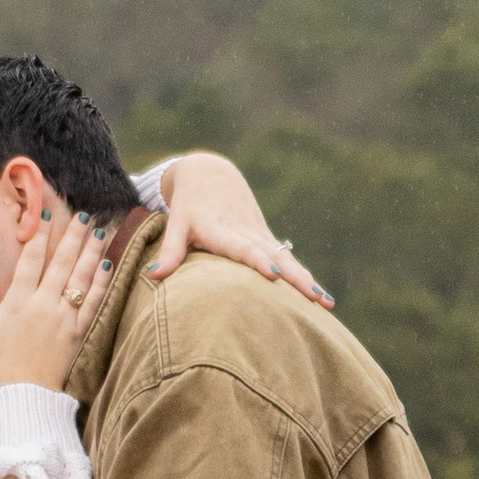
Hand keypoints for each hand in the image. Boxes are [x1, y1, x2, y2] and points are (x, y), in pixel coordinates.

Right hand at [0, 205, 113, 391]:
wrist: (24, 394)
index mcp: (18, 301)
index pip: (31, 259)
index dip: (39, 234)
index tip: (46, 212)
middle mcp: (44, 304)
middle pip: (62, 262)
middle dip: (73, 235)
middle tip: (83, 214)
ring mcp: (64, 317)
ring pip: (82, 277)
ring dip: (91, 251)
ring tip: (99, 230)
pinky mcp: (79, 332)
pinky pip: (94, 301)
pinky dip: (102, 281)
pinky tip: (107, 263)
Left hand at [146, 149, 332, 305]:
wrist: (210, 175)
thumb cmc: (189, 204)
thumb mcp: (177, 224)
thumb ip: (169, 251)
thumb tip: (152, 276)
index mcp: (225, 231)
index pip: (245, 249)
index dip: (259, 261)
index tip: (274, 275)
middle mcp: (248, 235)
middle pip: (277, 259)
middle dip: (296, 279)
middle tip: (314, 297)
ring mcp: (261, 238)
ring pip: (289, 262)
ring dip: (307, 282)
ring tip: (326, 303)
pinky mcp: (267, 242)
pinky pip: (290, 263)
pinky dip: (305, 279)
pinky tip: (323, 299)